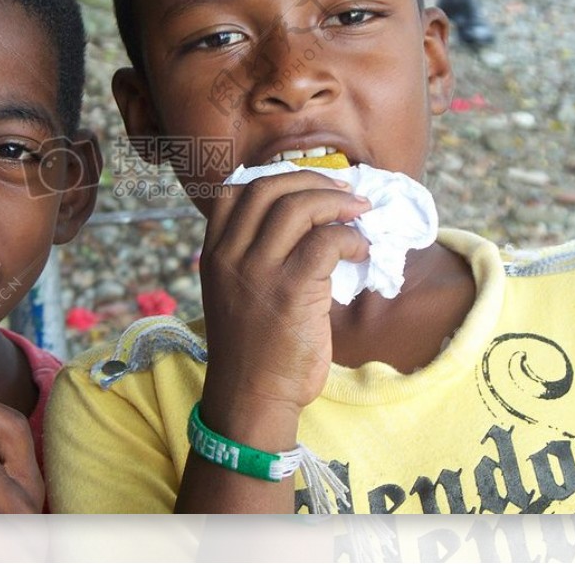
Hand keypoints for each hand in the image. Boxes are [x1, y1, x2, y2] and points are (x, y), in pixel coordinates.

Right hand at [199, 170, 370, 431]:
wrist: (251, 397)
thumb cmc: (252, 348)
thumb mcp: (233, 292)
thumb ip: (251, 256)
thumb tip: (302, 222)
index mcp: (214, 253)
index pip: (233, 191)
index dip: (274, 177)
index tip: (305, 186)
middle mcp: (230, 255)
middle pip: (269, 188)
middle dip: (313, 180)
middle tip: (344, 191)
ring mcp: (258, 271)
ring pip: (299, 207)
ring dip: (338, 202)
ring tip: (360, 213)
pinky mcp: (292, 290)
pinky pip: (327, 241)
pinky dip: (351, 238)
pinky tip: (361, 251)